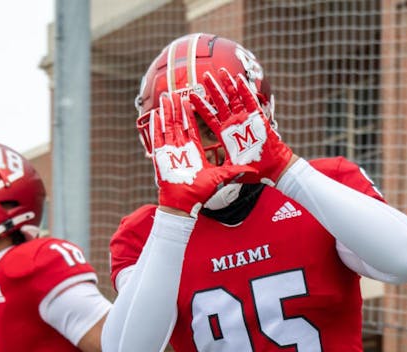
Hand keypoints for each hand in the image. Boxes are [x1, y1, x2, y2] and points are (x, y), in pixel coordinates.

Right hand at [147, 92, 253, 216]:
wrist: (184, 206)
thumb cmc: (200, 194)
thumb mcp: (220, 178)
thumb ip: (234, 171)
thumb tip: (251, 170)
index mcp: (196, 151)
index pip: (196, 127)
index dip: (196, 113)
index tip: (196, 99)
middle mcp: (183, 149)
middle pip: (181, 122)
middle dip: (179, 107)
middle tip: (178, 91)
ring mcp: (171, 151)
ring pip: (168, 126)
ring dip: (168, 111)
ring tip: (167, 96)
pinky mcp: (161, 156)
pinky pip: (158, 138)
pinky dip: (156, 126)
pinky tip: (155, 114)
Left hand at [192, 70, 294, 185]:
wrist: (274, 169)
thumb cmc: (255, 171)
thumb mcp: (232, 170)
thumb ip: (221, 169)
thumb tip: (206, 176)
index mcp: (226, 135)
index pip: (210, 117)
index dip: (201, 107)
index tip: (191, 96)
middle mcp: (234, 124)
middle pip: (220, 103)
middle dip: (212, 89)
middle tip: (204, 76)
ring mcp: (245, 120)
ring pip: (234, 98)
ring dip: (227, 85)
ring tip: (220, 71)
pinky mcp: (257, 118)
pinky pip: (250, 101)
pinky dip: (244, 90)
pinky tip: (238, 79)